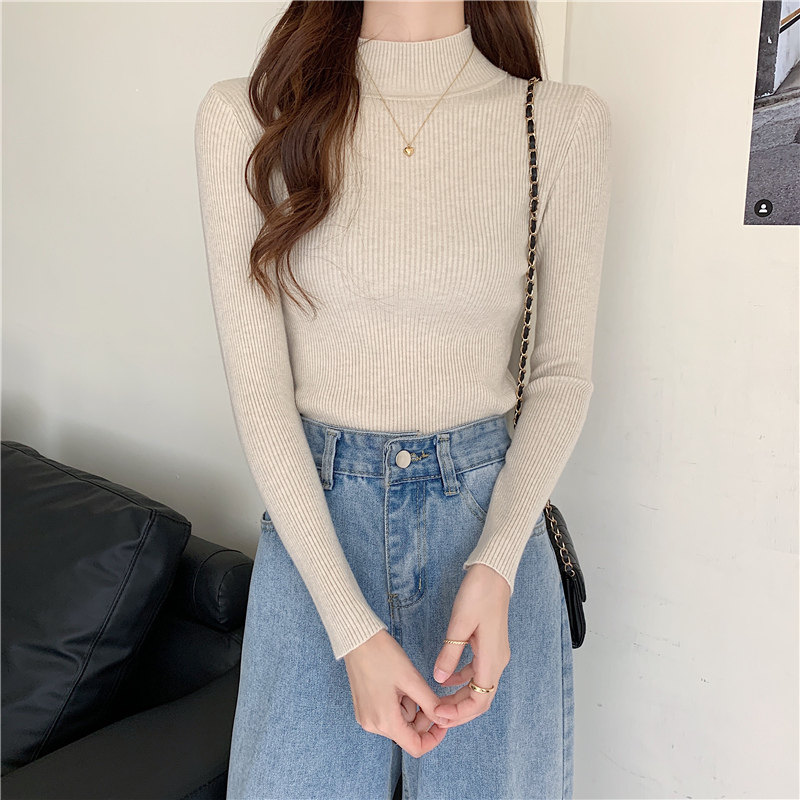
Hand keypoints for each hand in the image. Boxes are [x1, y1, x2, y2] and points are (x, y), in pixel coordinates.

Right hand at [344, 629, 450, 756]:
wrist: (357, 639)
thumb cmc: (382, 656)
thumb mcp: (411, 679)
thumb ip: (430, 704)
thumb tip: (445, 720)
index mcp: (385, 722)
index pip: (416, 747)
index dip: (434, 737)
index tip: (443, 720)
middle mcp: (372, 725)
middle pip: (408, 733)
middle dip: (421, 716)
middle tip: (421, 690)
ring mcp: (366, 717)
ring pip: (399, 722)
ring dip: (408, 706)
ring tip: (403, 682)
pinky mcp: (363, 708)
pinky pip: (388, 714)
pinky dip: (397, 703)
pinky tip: (395, 684)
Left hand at [430, 563, 511, 727]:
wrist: (493, 573)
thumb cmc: (478, 594)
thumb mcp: (459, 624)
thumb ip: (449, 653)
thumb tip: (439, 679)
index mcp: (492, 659)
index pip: (479, 701)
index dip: (460, 713)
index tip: (440, 715)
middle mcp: (497, 660)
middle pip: (481, 698)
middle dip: (459, 710)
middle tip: (436, 715)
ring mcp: (495, 653)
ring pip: (479, 686)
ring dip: (461, 697)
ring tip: (439, 701)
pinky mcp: (490, 645)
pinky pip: (478, 671)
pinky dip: (463, 679)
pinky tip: (447, 678)